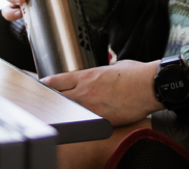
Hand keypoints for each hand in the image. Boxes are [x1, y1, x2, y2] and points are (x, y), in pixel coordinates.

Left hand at [42, 60, 161, 125]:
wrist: (151, 86)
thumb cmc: (136, 74)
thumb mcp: (114, 66)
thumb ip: (101, 72)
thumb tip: (99, 75)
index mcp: (86, 76)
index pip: (55, 81)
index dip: (43, 84)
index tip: (38, 86)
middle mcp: (85, 92)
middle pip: (56, 97)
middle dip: (48, 99)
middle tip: (42, 102)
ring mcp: (92, 108)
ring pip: (68, 111)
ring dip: (63, 112)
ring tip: (59, 113)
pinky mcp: (102, 120)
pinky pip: (85, 122)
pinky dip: (80, 122)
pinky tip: (78, 122)